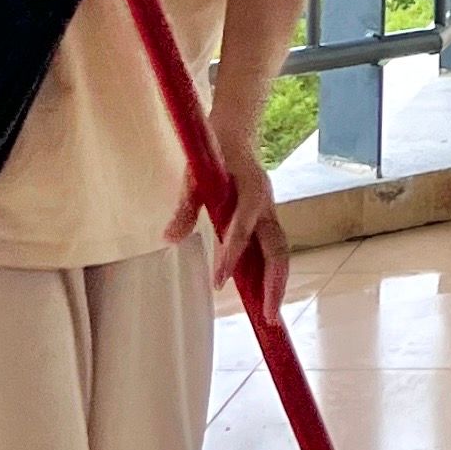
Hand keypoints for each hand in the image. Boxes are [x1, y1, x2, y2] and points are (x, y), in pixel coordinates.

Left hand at [174, 131, 288, 328]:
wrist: (236, 131)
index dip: (231, 256)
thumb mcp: (193, 176)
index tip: (219, 284)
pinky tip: (263, 296)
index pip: (242, 230)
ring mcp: (271, 213)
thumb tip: (168, 239)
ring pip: (281, 253)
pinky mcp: (268, 220)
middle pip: (278, 250)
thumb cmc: (213, 153)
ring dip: (277, 285)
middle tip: (267, 318)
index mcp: (251, 191)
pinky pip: (274, 250)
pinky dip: (271, 275)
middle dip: (275, 285)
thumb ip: (185, 207)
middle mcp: (267, 206)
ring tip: (269, 316)